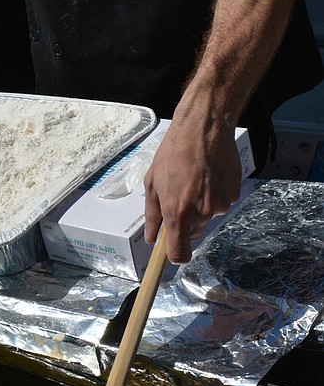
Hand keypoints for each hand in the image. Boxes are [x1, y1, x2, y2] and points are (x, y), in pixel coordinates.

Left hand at [143, 107, 241, 264]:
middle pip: (193, 234)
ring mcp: (220, 205)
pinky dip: (214, 195)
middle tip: (179, 197)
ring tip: (194, 180)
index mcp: (178, 212)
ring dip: (200, 206)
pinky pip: (221, 204)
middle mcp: (201, 213)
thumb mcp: (153, 183)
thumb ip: (152, 214)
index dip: (175, 256)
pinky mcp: (233, 195)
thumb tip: (152, 237)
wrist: (203, 129)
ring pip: (207, 217)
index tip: (172, 253)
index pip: (179, 253)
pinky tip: (208, 176)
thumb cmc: (174, 153)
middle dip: (185, 222)